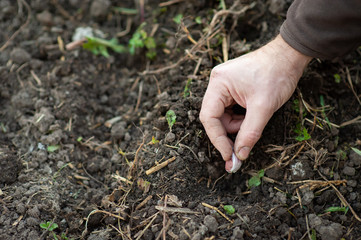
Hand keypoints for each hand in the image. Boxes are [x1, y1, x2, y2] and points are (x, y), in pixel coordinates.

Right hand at [200, 35, 311, 171]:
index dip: (218, 139)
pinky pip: (230, 109)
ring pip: (223, 115)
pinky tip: (253, 113)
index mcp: (218, 84)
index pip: (209, 118)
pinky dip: (241, 117)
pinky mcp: (232, 87)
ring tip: (255, 119)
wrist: (289, 55)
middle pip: (214, 117)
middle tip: (243, 145)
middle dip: (230, 131)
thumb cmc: (277, 74)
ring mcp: (224, 84)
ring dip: (237, 124)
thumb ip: (250, 133)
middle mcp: (217, 83)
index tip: (229, 156)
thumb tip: (239, 156)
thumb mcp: (263, 107)